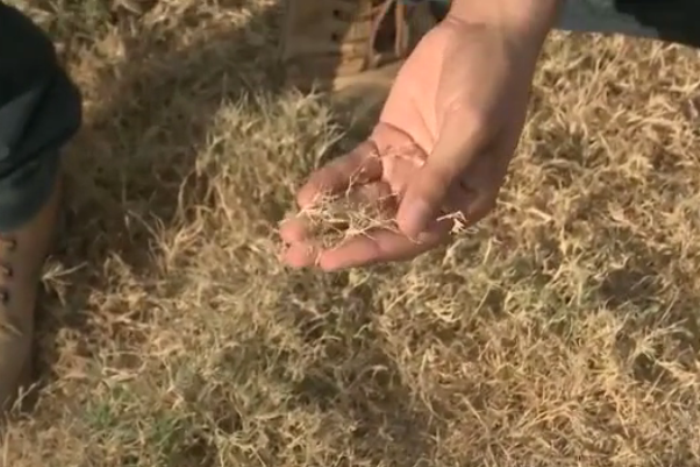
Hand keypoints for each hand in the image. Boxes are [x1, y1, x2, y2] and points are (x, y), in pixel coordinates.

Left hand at [280, 13, 548, 270]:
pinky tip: (307, 192)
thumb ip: (439, 177)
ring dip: (328, 214)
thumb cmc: (491, 83)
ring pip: (363, 200)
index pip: (412, 237)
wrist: (483, 33)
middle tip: (294, 255)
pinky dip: (332, 179)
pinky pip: (357, 168)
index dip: (370, 250)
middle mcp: (434, 193)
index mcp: (464, 200)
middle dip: (338, 240)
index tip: (329, 260)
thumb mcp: (469, 129)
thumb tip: (409, 228)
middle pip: (381, 225)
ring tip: (288, 231)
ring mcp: (409, 168)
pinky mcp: (389, 143)